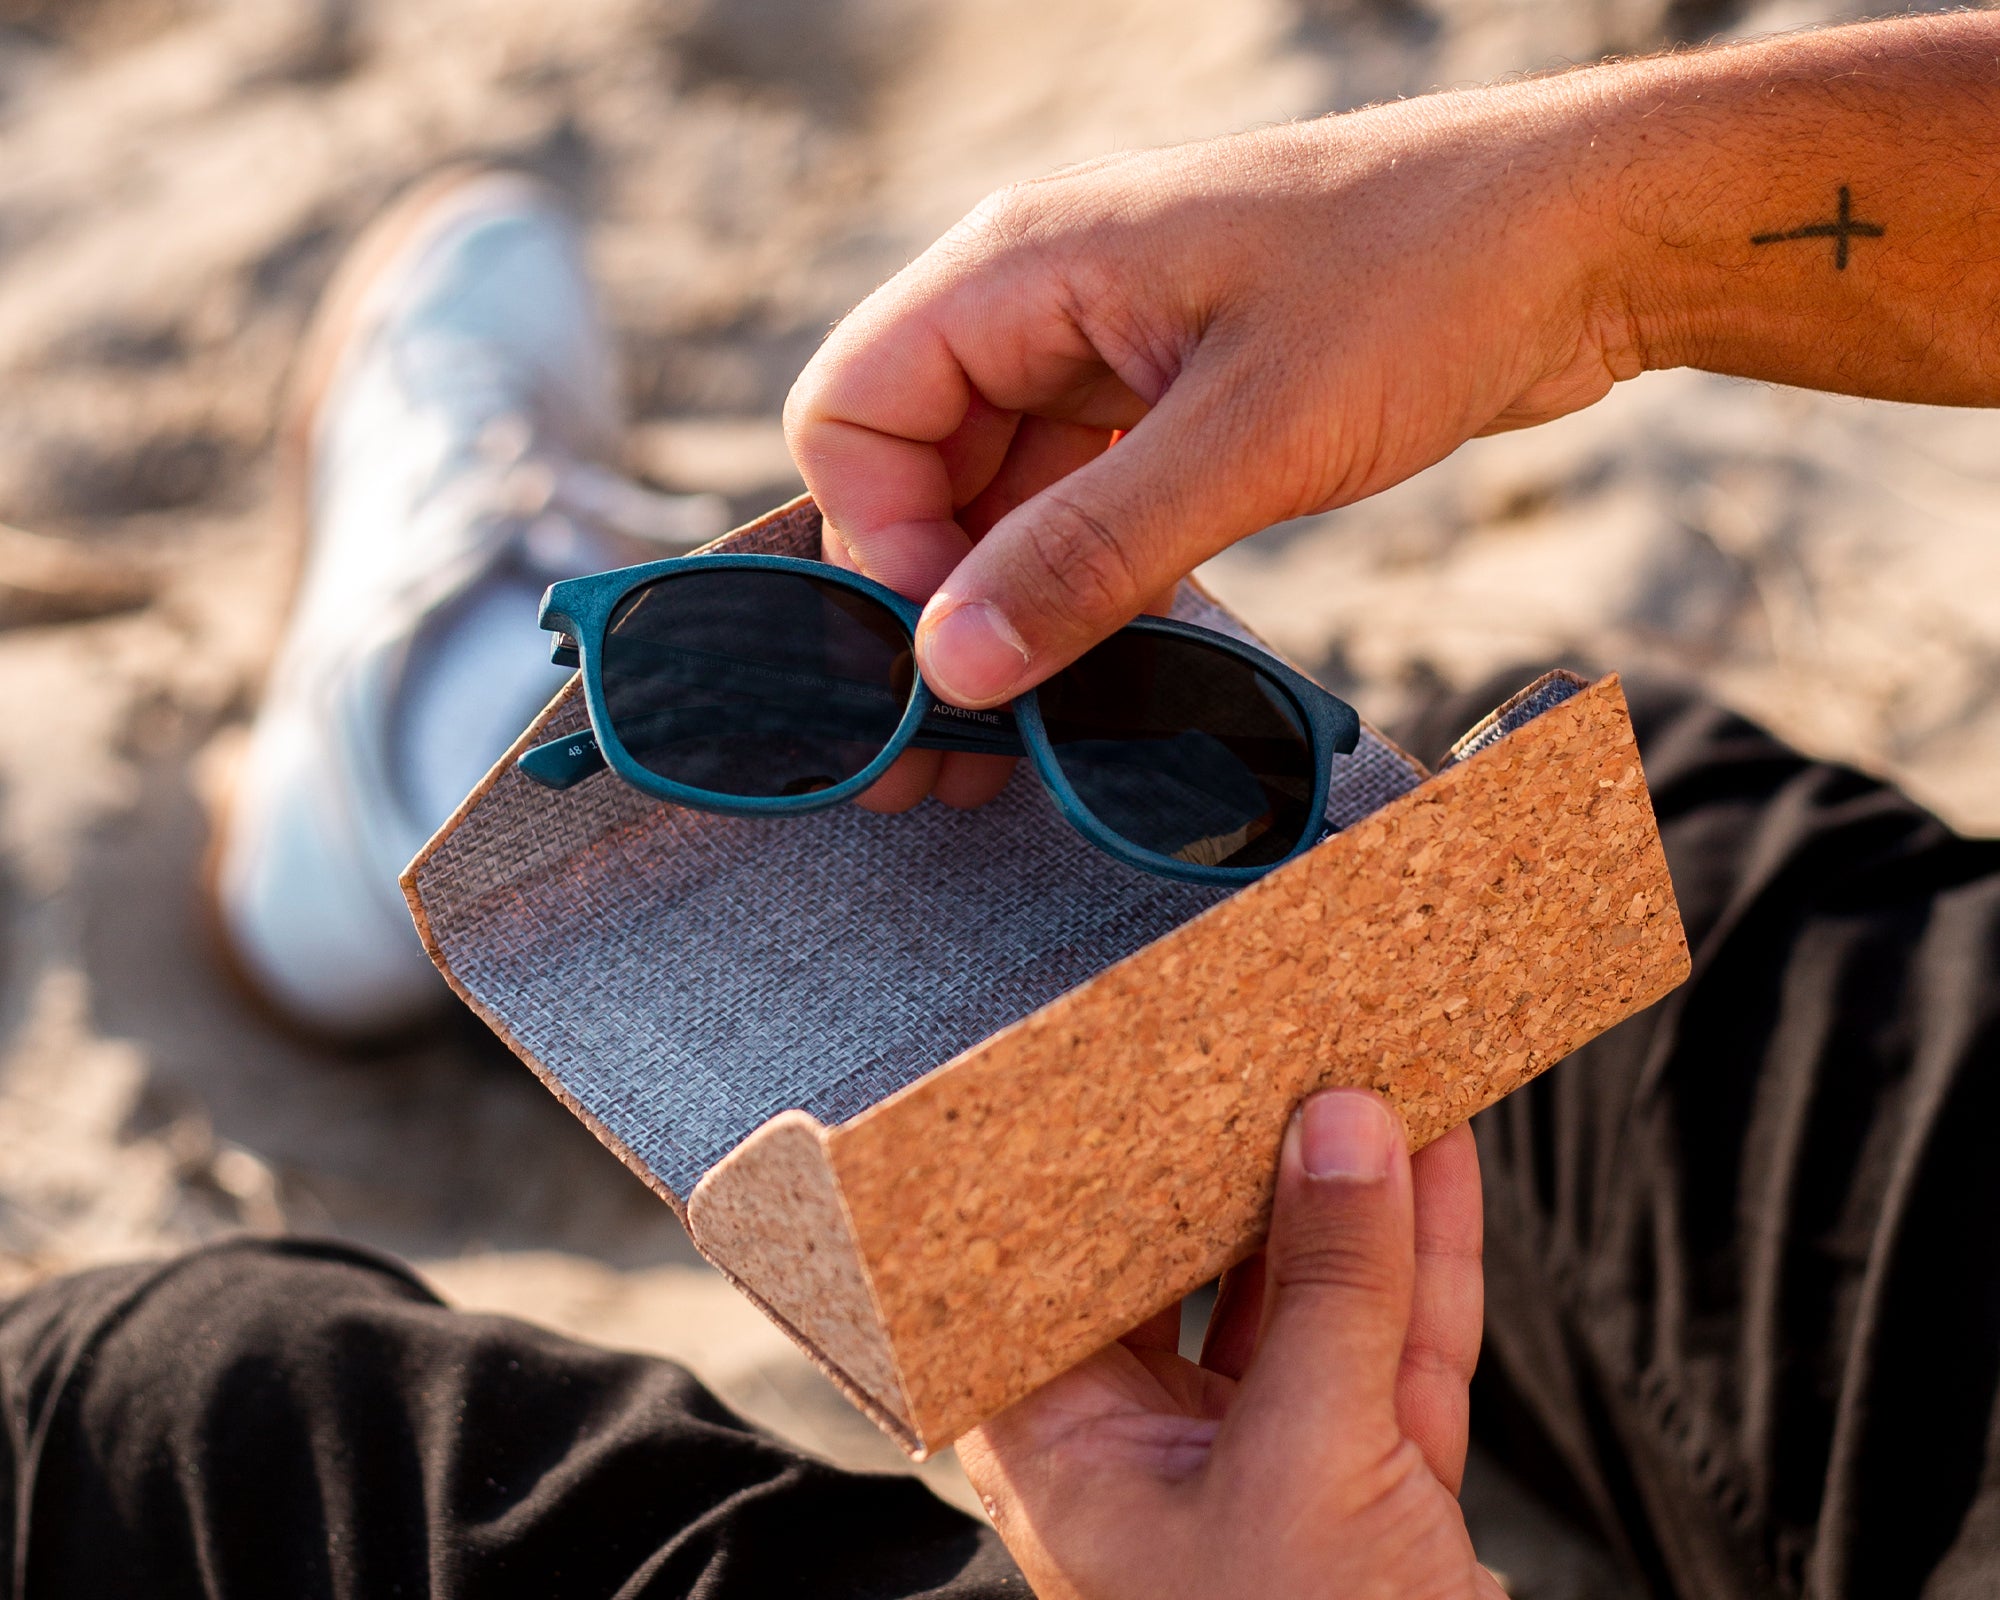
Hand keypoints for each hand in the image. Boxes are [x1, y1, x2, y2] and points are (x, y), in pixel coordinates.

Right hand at [785, 11, 1999, 814]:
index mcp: (1024, 265)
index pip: (854, 410)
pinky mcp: (1173, 405)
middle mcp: (1044, 302)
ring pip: (1000, 500)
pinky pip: (1083, 508)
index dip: (876, 545)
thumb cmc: (1427, 280)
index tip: (944, 657)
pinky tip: (1108, 676)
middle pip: (916, 469)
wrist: (1586, 239)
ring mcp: (1108, 354)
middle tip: (954, 751)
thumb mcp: (1252, 434)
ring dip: (1007, 612)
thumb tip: (950, 668)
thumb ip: (1090, 553)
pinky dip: (1084, 591)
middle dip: (926, 605)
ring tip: (1023, 738)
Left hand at [956, 1089, 1498, 1599]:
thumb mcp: (1312, 1463)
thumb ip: (1336, 1293)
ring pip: (1307, 1293)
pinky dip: (1425, 1254)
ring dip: (1352, 1189)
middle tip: (1276, 1044)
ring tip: (1372, 1066)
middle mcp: (1150, 1443)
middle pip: (1189, 1266)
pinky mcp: (1367, 1477)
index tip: (1125, 1059)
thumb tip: (1344, 1128)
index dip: (1087, 1165)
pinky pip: (1393, 1341)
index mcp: (1070, 1446)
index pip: (1052, 1270)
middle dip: (1244, 1161)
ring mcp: (1264, 1457)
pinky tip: (1442, 1155)